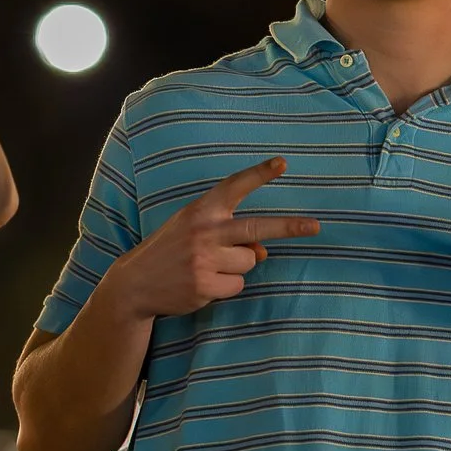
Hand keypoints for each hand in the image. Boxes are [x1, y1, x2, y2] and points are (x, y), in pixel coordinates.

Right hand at [107, 158, 320, 319]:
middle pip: (257, 229)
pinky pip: (237, 285)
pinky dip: (226, 287)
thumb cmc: (171, 251)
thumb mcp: (194, 231)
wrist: (135, 283)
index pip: (234, 187)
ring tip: (208, 267)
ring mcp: (204, 259)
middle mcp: (204, 231)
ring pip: (249, 261)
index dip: (259, 174)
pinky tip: (203, 283)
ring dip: (237, 266)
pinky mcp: (204, 285)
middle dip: (289, 228)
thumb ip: (228, 233)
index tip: (282, 163)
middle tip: (315, 227)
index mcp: (201, 210)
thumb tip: (263, 252)